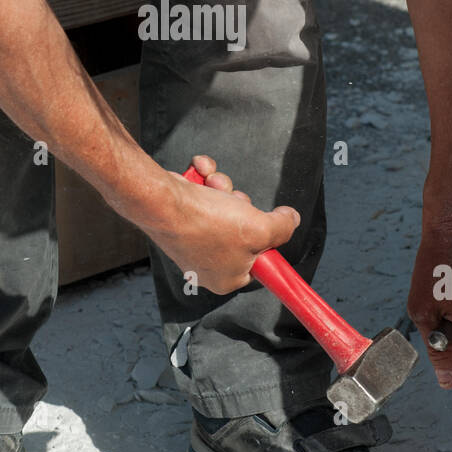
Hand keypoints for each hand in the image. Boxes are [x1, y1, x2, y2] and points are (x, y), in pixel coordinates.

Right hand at [149, 154, 299, 294]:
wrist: (160, 202)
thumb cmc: (205, 222)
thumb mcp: (259, 229)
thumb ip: (282, 227)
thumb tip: (291, 220)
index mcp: (226, 278)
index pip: (257, 262)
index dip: (265, 238)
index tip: (267, 226)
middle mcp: (207, 264)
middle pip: (241, 229)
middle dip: (240, 204)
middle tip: (235, 199)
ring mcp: (192, 241)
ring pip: (223, 208)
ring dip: (222, 188)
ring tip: (212, 184)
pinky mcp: (180, 219)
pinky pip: (202, 197)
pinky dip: (203, 181)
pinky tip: (199, 174)